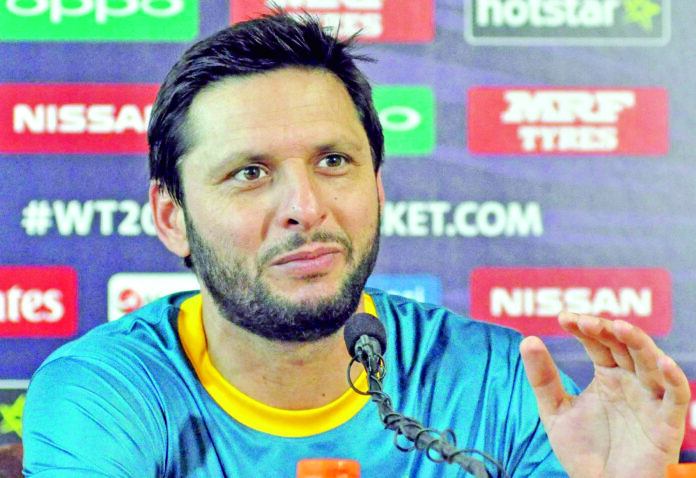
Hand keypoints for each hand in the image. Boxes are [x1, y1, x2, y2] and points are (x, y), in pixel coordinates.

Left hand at [520, 312, 689, 477]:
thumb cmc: (583, 452)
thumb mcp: (555, 411)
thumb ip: (542, 379)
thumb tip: (527, 340)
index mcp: (607, 375)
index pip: (598, 342)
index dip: (584, 328)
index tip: (564, 317)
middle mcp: (631, 381)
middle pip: (624, 345)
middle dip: (606, 329)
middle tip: (584, 321)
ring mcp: (650, 399)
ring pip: (651, 362)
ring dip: (638, 342)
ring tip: (618, 326)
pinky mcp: (666, 423)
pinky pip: (676, 396)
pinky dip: (673, 378)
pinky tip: (662, 362)